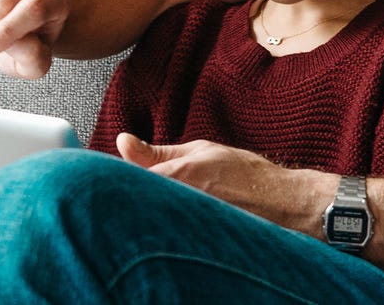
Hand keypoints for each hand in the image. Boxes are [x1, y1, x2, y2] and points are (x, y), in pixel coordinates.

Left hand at [115, 132, 332, 235]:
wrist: (283, 203)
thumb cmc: (246, 173)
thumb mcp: (201, 150)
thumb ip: (158, 150)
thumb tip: (123, 141)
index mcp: (180, 173)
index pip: (126, 178)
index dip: (111, 180)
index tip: (100, 177)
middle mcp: (183, 200)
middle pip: (133, 204)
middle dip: (124, 199)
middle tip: (124, 195)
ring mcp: (191, 223)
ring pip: (148, 220)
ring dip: (143, 213)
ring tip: (151, 208)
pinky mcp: (196, 241)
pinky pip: (165, 234)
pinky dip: (160, 228)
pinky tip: (167, 225)